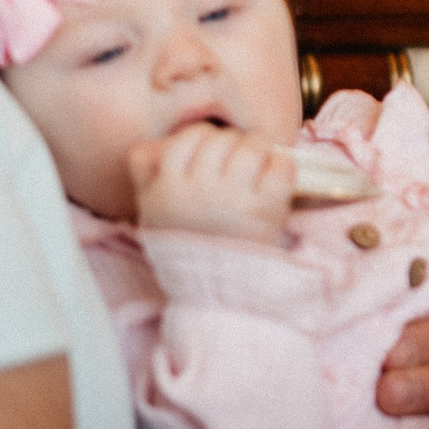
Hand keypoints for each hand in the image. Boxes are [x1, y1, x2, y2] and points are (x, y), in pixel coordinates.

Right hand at [130, 123, 292, 243]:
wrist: (216, 291)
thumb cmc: (186, 243)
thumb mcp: (153, 212)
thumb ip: (146, 175)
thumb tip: (152, 146)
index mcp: (167, 190)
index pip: (188, 138)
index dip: (203, 136)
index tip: (210, 150)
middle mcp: (199, 192)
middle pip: (222, 139)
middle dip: (233, 142)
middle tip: (237, 157)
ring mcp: (234, 200)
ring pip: (253, 146)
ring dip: (260, 149)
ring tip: (258, 163)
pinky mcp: (266, 210)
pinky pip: (281, 165)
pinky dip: (282, 164)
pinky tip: (275, 174)